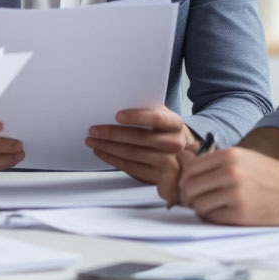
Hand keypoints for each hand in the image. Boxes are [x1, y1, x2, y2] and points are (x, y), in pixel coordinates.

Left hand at [85, 106, 199, 185]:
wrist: (186, 155)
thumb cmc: (166, 131)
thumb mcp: (164, 117)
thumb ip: (148, 110)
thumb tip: (119, 102)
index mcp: (175, 124)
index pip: (157, 118)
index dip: (137, 116)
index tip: (117, 115)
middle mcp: (174, 143)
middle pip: (140, 138)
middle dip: (113, 134)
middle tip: (94, 130)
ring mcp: (168, 163)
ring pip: (133, 154)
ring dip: (108, 148)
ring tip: (93, 141)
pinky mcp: (159, 178)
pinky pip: (132, 168)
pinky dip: (114, 160)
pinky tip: (103, 153)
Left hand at [179, 146, 278, 225]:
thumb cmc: (272, 175)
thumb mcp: (244, 158)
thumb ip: (218, 164)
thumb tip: (190, 178)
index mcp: (229, 156)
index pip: (191, 169)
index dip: (185, 181)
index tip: (188, 189)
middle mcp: (230, 172)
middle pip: (190, 187)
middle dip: (188, 198)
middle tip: (193, 203)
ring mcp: (235, 193)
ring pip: (199, 204)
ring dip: (200, 209)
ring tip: (210, 210)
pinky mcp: (242, 214)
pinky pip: (213, 218)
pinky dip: (212, 219)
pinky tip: (222, 216)